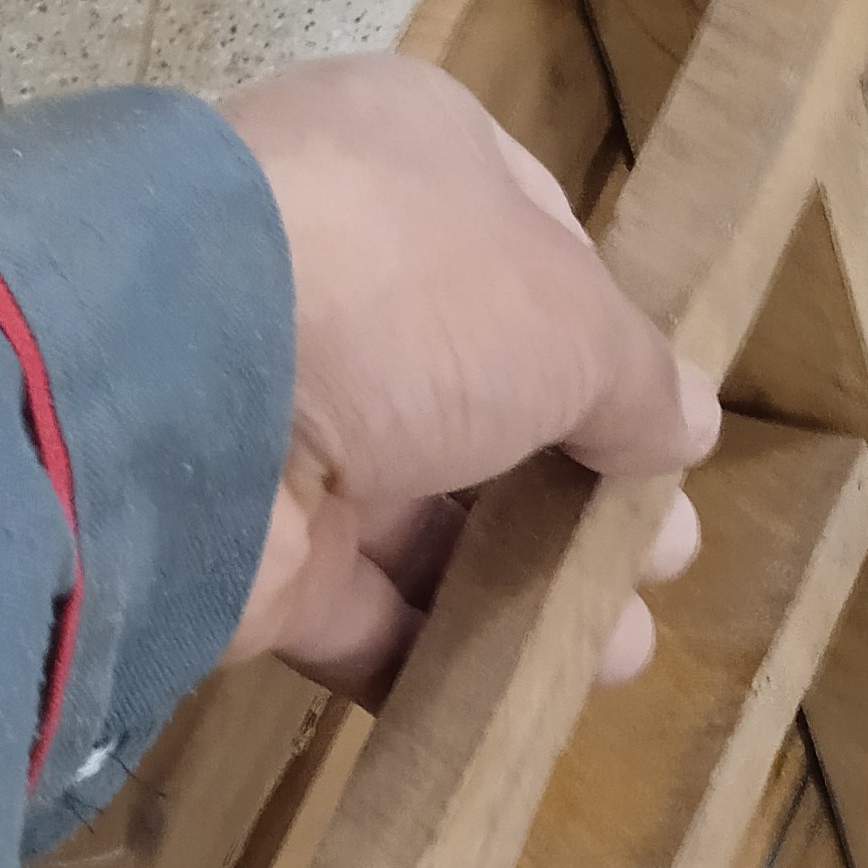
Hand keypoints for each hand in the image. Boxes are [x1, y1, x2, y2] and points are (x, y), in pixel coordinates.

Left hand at [220, 56, 716, 693]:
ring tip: (618, 649)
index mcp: (406, 168)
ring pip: (424, 514)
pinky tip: (521, 699)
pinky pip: (359, 607)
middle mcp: (338, 283)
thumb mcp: (566, 316)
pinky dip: (436, 654)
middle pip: (483, 395)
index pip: (527, 245)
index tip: (661, 417)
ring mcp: (282, 419)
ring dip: (526, 586)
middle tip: (664, 557)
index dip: (601, 337)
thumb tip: (687, 423)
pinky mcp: (246, 547)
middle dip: (582, 485)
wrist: (180, 382)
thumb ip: (633, 378)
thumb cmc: (401, 290)